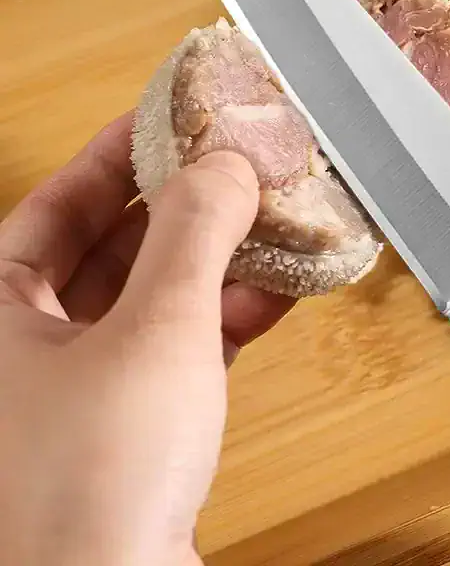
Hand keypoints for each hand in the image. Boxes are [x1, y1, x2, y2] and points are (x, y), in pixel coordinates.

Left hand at [0, 112, 293, 564]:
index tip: (175, 115)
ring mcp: (86, 387)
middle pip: (115, 245)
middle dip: (184, 206)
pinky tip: (283, 287)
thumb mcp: (156, 327)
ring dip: (220, 261)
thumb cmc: (101, 469)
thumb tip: (229, 161)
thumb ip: (194, 232)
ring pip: (157, 297)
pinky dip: (231, 315)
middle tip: (239, 166)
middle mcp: (30, 344)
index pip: (60, 201)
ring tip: (277, 219)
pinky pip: (184, 346)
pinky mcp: (135, 424)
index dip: (120, 152)